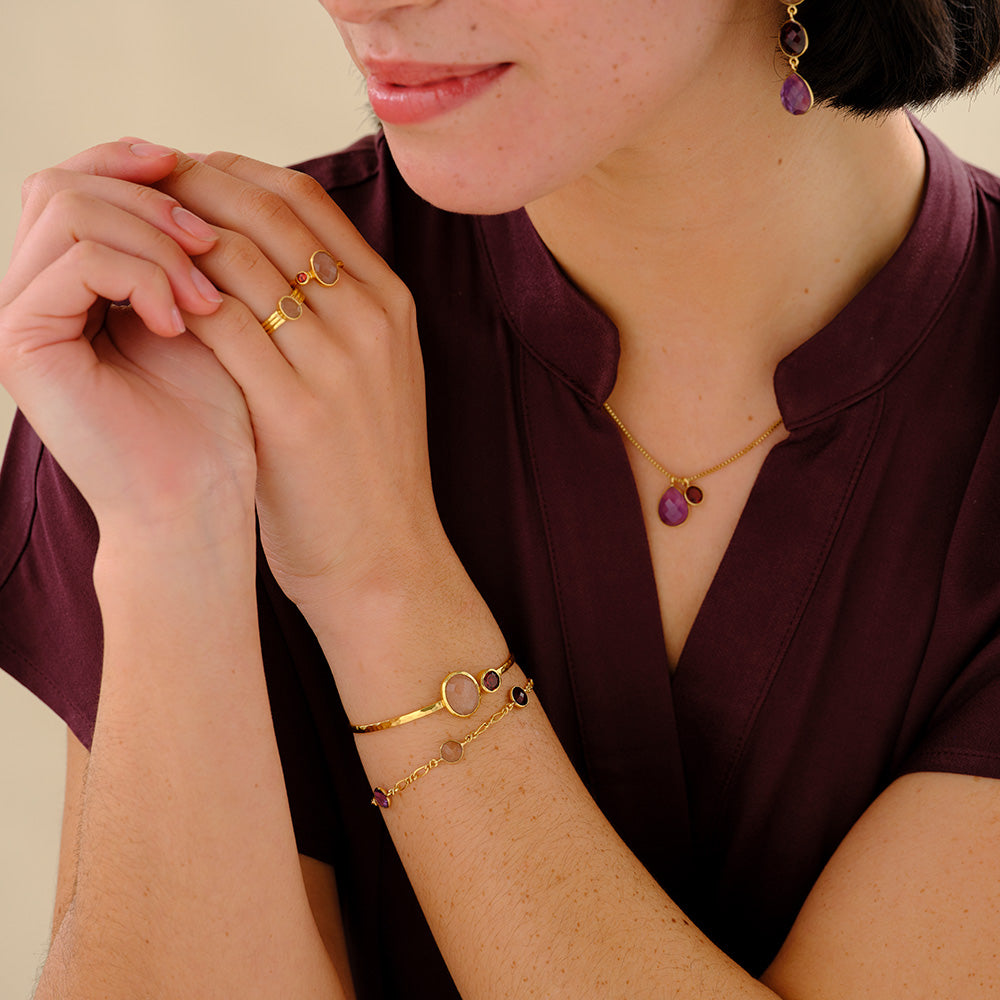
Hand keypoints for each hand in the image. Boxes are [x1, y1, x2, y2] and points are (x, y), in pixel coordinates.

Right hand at [0, 141, 255, 540]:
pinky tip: (183, 320)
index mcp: (76, 280)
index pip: (87, 181)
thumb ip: (184, 245)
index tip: (216, 183)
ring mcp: (20, 314)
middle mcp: (35, 289)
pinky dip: (141, 275)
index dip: (147, 167)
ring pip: (71, 208)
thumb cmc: (216, 415)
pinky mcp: (19, 342)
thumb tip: (193, 161)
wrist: (199, 497)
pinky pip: (76, 259)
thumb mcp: (209, 310)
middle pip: (68, 181)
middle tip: (216, 246)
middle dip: (154, 200)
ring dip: (155, 240)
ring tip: (208, 297)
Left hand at [154, 153, 446, 610]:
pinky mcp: (296, 410)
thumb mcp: (373, 375)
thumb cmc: (366, 469)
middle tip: (140, 189)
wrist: (386, 555)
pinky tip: (144, 300)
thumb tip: (264, 256)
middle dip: (193, 185)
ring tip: (133, 242)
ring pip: (240, 257)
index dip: (233, 172)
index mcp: (390, 303)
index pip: (305, 198)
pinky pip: (222, 324)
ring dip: (175, 238)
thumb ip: (335, 312)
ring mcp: (338, 362)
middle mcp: (370, 319)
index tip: (184, 176)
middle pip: (270, 211)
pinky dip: (176, 299)